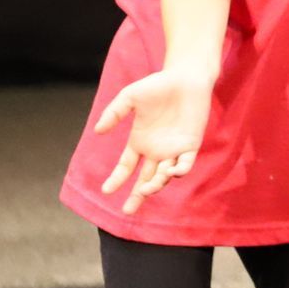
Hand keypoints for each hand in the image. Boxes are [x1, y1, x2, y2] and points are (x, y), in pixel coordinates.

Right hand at [95, 69, 214, 214]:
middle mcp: (156, 150)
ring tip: (147, 188)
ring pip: (163, 176)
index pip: (126, 167)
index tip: (107, 190)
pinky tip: (170, 172)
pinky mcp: (190, 145)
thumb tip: (98, 131)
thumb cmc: (158, 85)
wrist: (186, 77)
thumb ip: (114, 113)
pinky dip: (178, 172)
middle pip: (145, 180)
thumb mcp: (129, 97)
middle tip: (128, 210)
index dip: (116, 180)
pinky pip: (185, 164)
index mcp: (139, 141)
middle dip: (137, 196)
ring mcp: (173, 149)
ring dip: (156, 185)